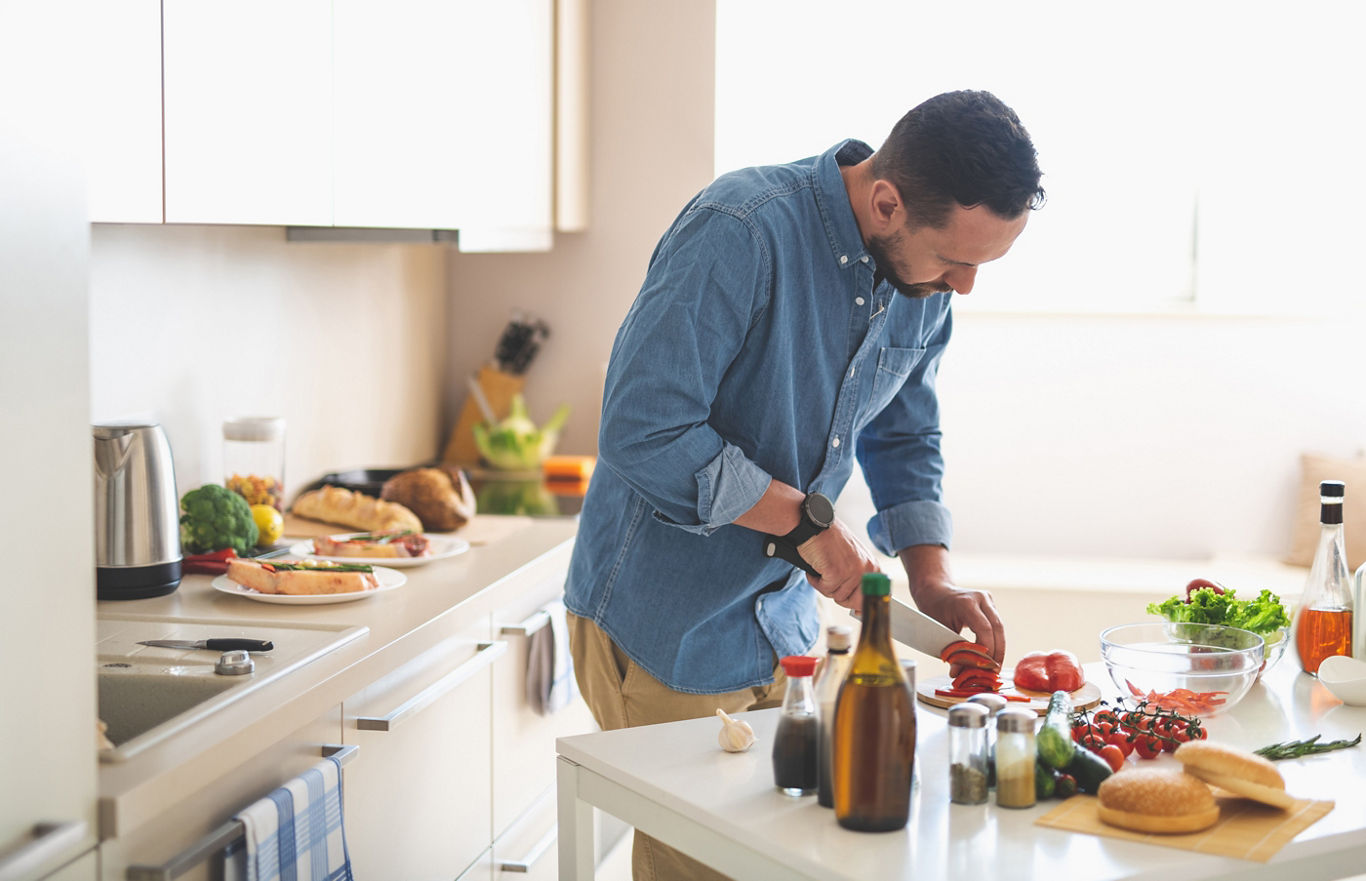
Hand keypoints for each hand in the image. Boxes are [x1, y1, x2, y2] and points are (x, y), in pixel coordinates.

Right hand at [795, 519, 880, 610]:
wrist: (815, 524)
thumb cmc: (831, 540)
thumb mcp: (853, 558)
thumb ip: (859, 578)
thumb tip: (860, 607)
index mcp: (873, 567)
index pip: (872, 597)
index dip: (859, 604)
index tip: (853, 607)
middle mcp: (867, 570)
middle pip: (853, 602)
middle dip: (839, 594)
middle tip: (830, 579)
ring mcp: (852, 572)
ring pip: (835, 596)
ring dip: (824, 584)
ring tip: (822, 566)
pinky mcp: (836, 573)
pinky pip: (824, 589)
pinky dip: (815, 580)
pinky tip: (816, 565)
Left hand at [898, 545, 1004, 671]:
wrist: (935, 591)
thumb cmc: (933, 611)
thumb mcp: (939, 631)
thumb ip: (952, 650)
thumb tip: (958, 673)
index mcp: (966, 602)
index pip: (984, 629)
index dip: (986, 650)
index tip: (984, 667)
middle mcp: (981, 598)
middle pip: (997, 629)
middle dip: (997, 653)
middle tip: (993, 672)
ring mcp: (987, 600)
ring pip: (999, 628)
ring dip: (998, 649)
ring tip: (994, 667)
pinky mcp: (990, 605)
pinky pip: (996, 625)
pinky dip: (994, 641)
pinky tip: (992, 656)